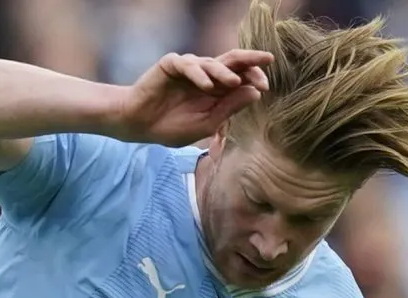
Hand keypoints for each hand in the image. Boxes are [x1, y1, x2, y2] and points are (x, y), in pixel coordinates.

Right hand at [112, 48, 271, 145]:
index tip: (266, 87)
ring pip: (211, 63)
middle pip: (231, 61)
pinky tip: (206, 85)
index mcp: (217, 88)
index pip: (241, 76)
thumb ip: (229, 107)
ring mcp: (189, 68)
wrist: (140, 126)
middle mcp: (205, 74)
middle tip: (267, 60)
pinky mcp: (171, 64)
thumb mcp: (207, 123)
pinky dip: (198, 74)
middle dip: (250, 60)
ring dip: (224, 72)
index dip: (254, 77)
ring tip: (234, 82)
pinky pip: (188, 65)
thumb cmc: (172, 126)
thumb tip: (256, 93)